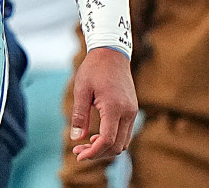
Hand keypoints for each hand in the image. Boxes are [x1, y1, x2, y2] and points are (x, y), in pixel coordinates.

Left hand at [69, 46, 136, 161]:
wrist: (112, 52)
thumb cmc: (94, 68)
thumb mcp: (81, 89)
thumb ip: (79, 115)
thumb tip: (76, 138)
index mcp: (115, 107)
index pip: (107, 140)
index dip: (93, 152)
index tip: (78, 155)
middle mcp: (128, 112)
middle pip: (117, 146)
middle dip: (98, 153)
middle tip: (78, 150)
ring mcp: (132, 111)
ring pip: (123, 142)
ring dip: (106, 148)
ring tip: (86, 144)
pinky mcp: (132, 110)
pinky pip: (125, 133)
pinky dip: (112, 139)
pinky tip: (97, 135)